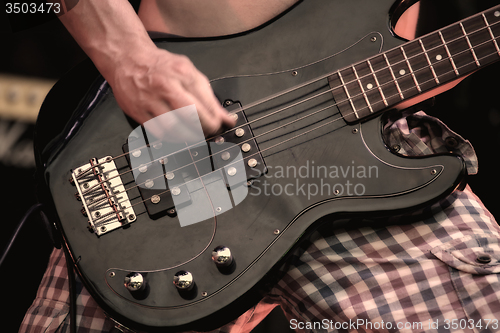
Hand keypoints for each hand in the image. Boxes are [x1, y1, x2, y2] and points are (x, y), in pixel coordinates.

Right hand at [109, 46, 235, 140]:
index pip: (205, 101)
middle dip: (205, 128)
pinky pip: (158, 132)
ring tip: (195, 134)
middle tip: (210, 131)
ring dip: (189, 136)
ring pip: (174, 127)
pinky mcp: (138, 111)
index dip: (216, 118)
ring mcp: (150, 100)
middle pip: (191, 115)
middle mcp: (165, 86)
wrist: (127, 58)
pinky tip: (178, 135)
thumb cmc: (160, 65)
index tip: (221, 124)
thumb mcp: (188, 71)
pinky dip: (172, 137)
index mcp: (181, 74)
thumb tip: (226, 117)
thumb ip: (207, 94)